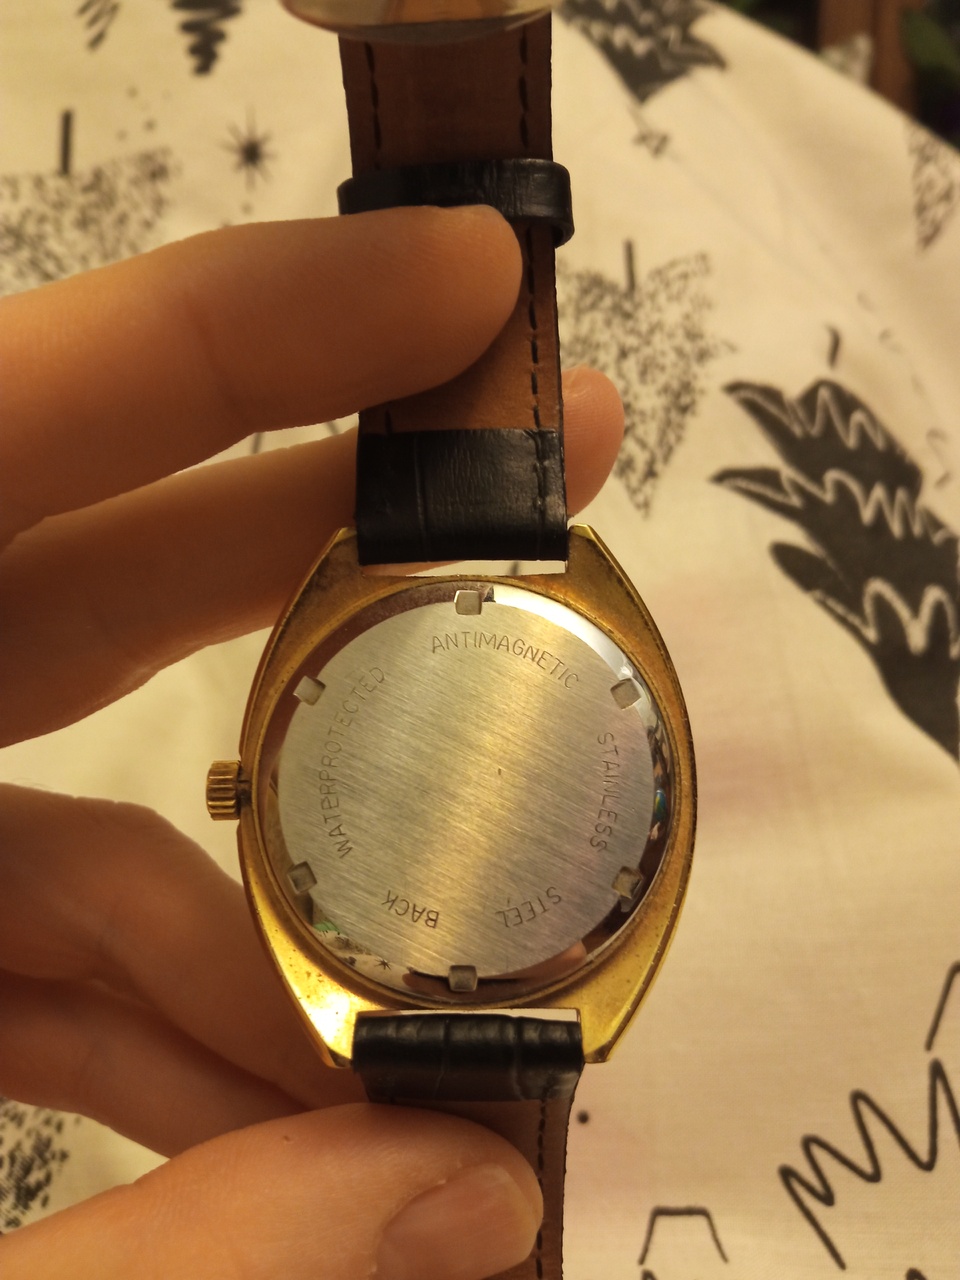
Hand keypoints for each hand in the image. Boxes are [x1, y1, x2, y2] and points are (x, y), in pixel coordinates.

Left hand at [0, 205, 622, 1278]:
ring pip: (80, 802)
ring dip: (274, 913)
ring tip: (446, 1035)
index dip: (247, 335)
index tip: (466, 275)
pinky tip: (302, 1114)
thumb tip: (466, 1204)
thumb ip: (165, 1269)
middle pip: (67, 564)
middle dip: (321, 547)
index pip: (1, 430)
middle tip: (540, 493)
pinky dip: (174, 1007)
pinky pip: (31, 926)